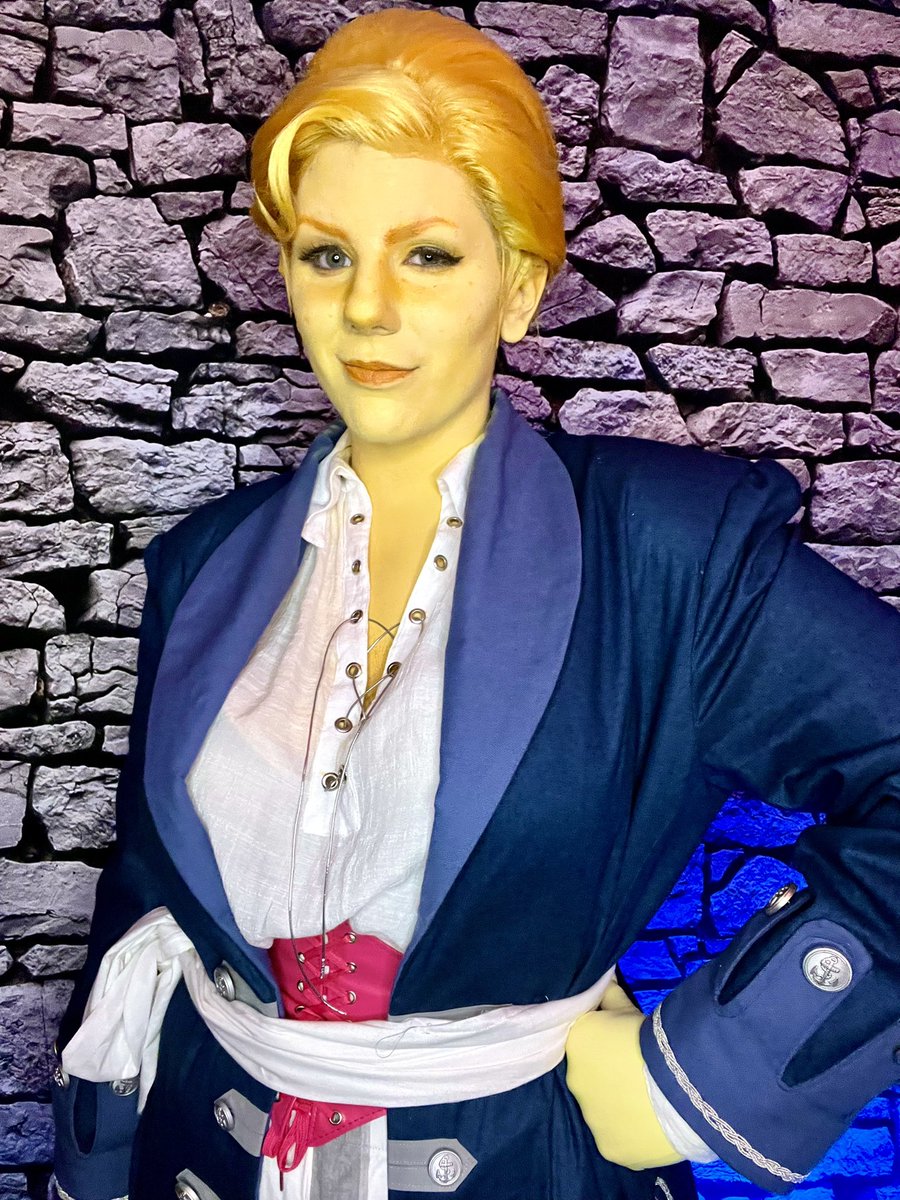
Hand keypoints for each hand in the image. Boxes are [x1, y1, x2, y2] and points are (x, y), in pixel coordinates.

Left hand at [565, 979, 682, 1169]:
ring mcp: (592, 1120)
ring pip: (605, 1111)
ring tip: (651, 1102)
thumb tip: (603, 980)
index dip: (606, 1044)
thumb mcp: (627, 1008)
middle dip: (611, 1075)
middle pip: (592, 1078)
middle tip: (640, 1074)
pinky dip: (634, 1133)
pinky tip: (653, 1125)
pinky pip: (621, 1139)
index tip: (626, 1046)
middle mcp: (574, 1082)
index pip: (585, 1044)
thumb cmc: (652, 1037)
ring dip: (621, 1106)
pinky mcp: (611, 1149)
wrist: (677, 1083)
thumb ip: (610, 999)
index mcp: (575, 1044)